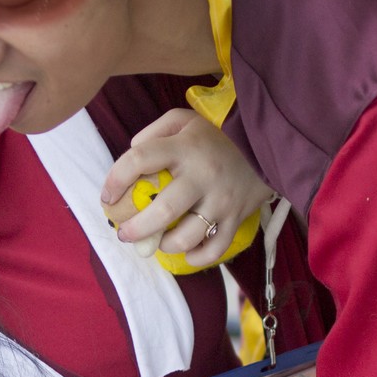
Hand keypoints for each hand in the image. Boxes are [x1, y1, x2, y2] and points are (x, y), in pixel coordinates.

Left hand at [102, 108, 273, 268]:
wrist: (269, 143)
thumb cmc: (216, 134)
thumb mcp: (184, 119)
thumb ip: (154, 131)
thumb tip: (131, 153)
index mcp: (183, 147)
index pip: (139, 160)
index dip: (115, 179)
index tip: (107, 197)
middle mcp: (202, 175)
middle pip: (163, 211)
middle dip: (136, 228)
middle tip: (124, 234)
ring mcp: (221, 199)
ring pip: (187, 236)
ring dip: (164, 244)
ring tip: (156, 242)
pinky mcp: (237, 217)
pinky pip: (215, 248)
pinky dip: (197, 257)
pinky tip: (186, 254)